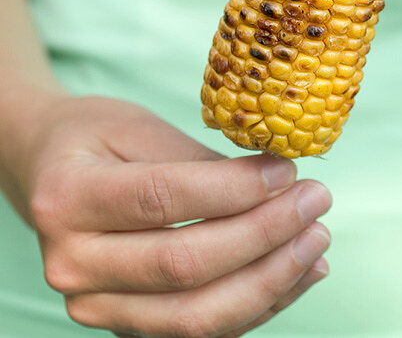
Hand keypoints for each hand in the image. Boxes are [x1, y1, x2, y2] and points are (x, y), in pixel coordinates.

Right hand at [18, 95, 330, 337]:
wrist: (44, 174)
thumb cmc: (92, 138)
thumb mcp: (136, 125)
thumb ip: (198, 158)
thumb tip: (277, 180)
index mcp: (69, 198)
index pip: (163, 201)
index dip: (234, 190)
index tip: (289, 172)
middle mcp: (73, 264)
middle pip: (183, 265)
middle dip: (264, 236)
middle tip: (317, 201)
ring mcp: (94, 307)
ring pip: (195, 315)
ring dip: (270, 281)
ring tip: (317, 240)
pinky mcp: (122, 327)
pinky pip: (199, 331)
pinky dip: (258, 306)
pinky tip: (299, 272)